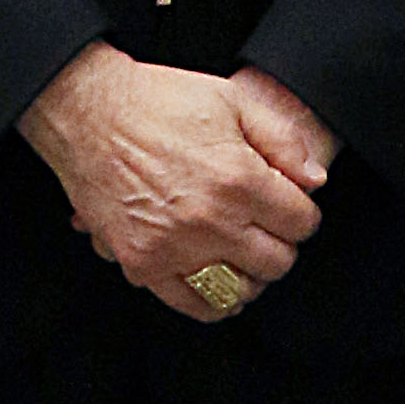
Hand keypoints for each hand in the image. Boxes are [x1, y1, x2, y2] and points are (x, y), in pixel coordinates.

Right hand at [20, 43, 324, 321]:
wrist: (89, 114)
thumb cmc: (158, 101)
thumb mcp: (232, 100)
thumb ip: (282, 141)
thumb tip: (315, 180)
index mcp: (239, 178)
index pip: (302, 223)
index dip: (302, 213)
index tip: (289, 206)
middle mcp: (211, 220)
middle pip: (277, 261)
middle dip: (281, 244)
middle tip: (266, 228)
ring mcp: (175, 248)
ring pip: (239, 290)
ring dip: (250, 276)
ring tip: (243, 256)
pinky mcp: (143, 264)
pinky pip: (192, 303)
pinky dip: (212, 301)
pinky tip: (216, 281)